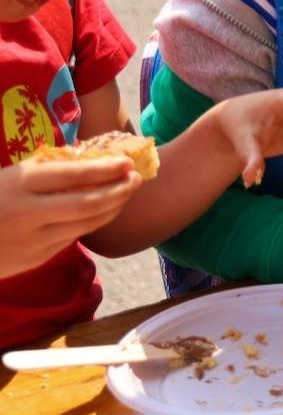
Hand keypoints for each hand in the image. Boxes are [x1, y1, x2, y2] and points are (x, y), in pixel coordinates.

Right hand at [0, 158, 140, 278]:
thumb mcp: (10, 176)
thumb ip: (45, 169)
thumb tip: (92, 157)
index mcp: (20, 184)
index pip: (74, 175)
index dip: (106, 169)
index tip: (128, 162)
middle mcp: (28, 213)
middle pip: (88, 203)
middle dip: (119, 190)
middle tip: (137, 178)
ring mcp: (33, 239)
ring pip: (87, 224)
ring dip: (113, 207)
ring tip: (126, 192)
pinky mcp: (36, 257)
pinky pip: (74, 237)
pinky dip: (95, 222)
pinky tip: (106, 210)